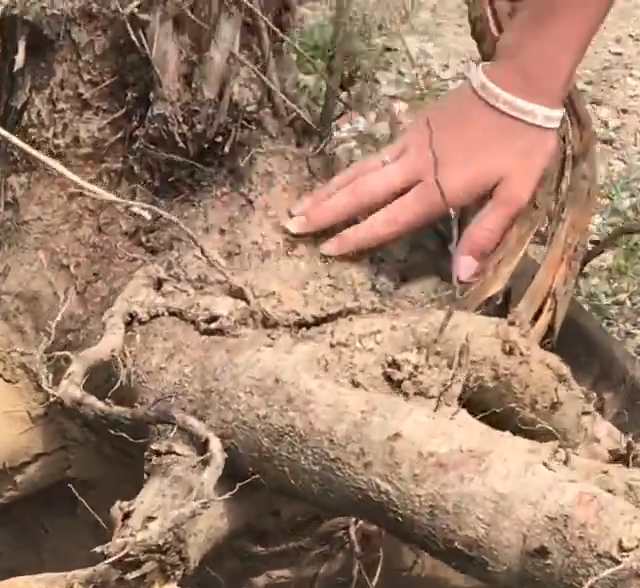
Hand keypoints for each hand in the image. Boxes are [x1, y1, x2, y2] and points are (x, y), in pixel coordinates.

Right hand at [286, 82, 559, 281]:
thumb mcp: (516, 192)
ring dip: (326, 191)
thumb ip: (486, 233)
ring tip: (297, 207)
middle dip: (325, 212)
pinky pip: (372, 156)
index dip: (358, 236)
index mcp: (440, 188)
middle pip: (362, 193)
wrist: (520, 84)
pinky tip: (332, 182)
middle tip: (291, 227)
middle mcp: (416, 168)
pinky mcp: (411, 129)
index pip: (389, 218)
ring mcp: (410, 145)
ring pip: (359, 172)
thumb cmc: (523, 143)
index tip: (328, 249)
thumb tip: (462, 276)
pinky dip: (347, 172)